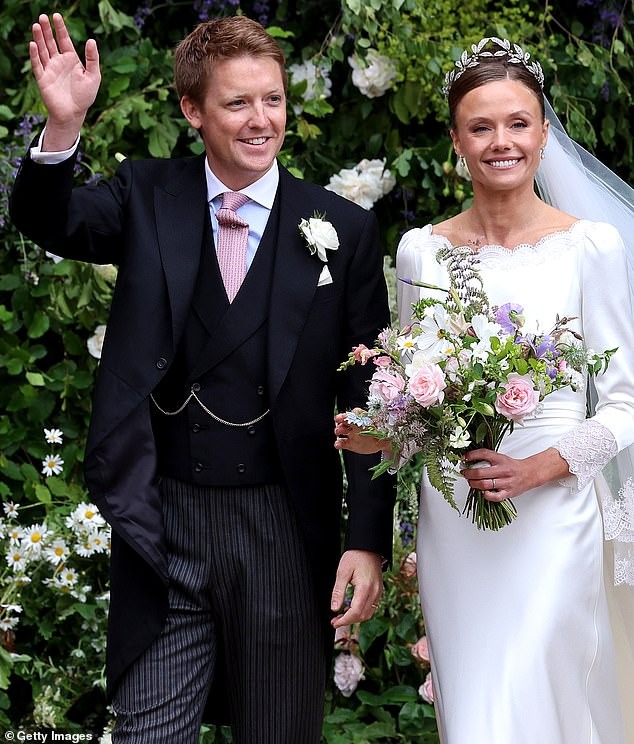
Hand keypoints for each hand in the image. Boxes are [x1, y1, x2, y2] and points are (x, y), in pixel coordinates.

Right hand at [30, 13, 100, 148]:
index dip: (60, 28)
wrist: (74, 114)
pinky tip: (33, 44)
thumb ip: (92, 59)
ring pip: (43, 50)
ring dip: (39, 38)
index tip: (56, 16)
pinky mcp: (43, 78)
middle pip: (51, 42)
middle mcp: (59, 62)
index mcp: (71, 60)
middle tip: (43, 16)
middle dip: (47, 29)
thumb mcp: (94, 76)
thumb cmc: (85, 97)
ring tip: (36, 25)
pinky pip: (37, 64)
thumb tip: (91, 40)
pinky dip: (34, 54)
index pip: (64, 40)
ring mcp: (50, 69)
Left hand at [330, 550, 382, 627]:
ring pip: (368, 613)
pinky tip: (351, 608)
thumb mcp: (342, 572)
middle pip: (363, 616)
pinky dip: (361, 611)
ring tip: (342, 616)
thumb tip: (334, 608)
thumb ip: (338, 591)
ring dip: (355, 618)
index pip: (356, 612)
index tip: (334, 622)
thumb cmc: (355, 556)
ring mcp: (378, 592)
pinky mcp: (379, 591)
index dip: (344, 620)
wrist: (369, 547)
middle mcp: (374, 592)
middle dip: (349, 621)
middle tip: (335, 620)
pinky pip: (372, 607)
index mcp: (365, 588)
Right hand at [334, 410, 388, 455]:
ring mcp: (352, 434)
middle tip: (338, 419)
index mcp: (365, 419)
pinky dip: (339, 443)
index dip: (354, 413)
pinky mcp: (350, 444)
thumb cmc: (382, 435)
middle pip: (347, 419)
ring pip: (342, 429)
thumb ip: (385, 431)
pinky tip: (338, 444)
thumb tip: (389, 430)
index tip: (351, 414)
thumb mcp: (385, 432)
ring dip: (339, 429)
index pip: (357, 413)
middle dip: (342, 418)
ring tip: (338, 432)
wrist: (380, 444)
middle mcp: (356, 425)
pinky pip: (342, 442)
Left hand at [460, 446, 568, 500]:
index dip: (471, 455)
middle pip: (481, 472)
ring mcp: (505, 482)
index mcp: (500, 459)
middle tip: (464, 473)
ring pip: (485, 484)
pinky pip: (495, 497)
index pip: (483, 454)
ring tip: (470, 482)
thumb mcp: (500, 458)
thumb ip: (486, 458)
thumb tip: (468, 460)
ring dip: (474, 484)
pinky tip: (482, 492)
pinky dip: (486, 495)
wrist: (529, 473)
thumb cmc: (512, 466)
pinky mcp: (508, 492)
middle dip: (468, 473)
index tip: (463, 458)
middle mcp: (502, 470)